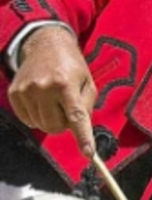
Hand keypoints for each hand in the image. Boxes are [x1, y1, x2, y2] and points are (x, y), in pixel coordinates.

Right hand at [8, 26, 96, 156]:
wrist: (45, 45)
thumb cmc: (72, 66)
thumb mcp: (87, 82)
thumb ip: (87, 106)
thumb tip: (80, 129)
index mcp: (66, 84)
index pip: (76, 117)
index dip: (83, 137)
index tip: (89, 154)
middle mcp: (44, 87)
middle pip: (56, 127)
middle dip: (64, 124)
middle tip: (67, 109)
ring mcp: (26, 91)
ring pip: (41, 126)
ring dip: (51, 120)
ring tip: (54, 101)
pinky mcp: (14, 93)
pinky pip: (28, 120)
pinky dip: (37, 116)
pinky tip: (42, 101)